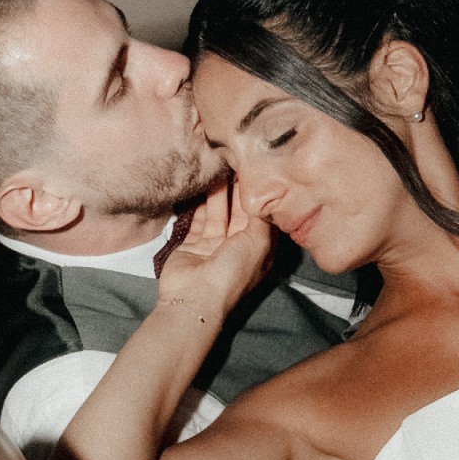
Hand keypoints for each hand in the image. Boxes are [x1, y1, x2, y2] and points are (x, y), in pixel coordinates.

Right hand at [156, 178, 272, 323]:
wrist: (195, 296)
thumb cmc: (232, 272)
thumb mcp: (259, 243)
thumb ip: (263, 219)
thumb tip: (265, 199)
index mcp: (259, 250)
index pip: (262, 217)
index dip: (260, 196)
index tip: (257, 172)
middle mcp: (238, 247)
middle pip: (240, 213)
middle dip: (238, 191)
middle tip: (235, 163)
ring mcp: (215, 245)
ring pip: (219, 213)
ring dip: (219, 193)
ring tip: (218, 168)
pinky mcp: (194, 243)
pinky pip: (198, 218)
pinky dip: (200, 203)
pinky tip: (202, 184)